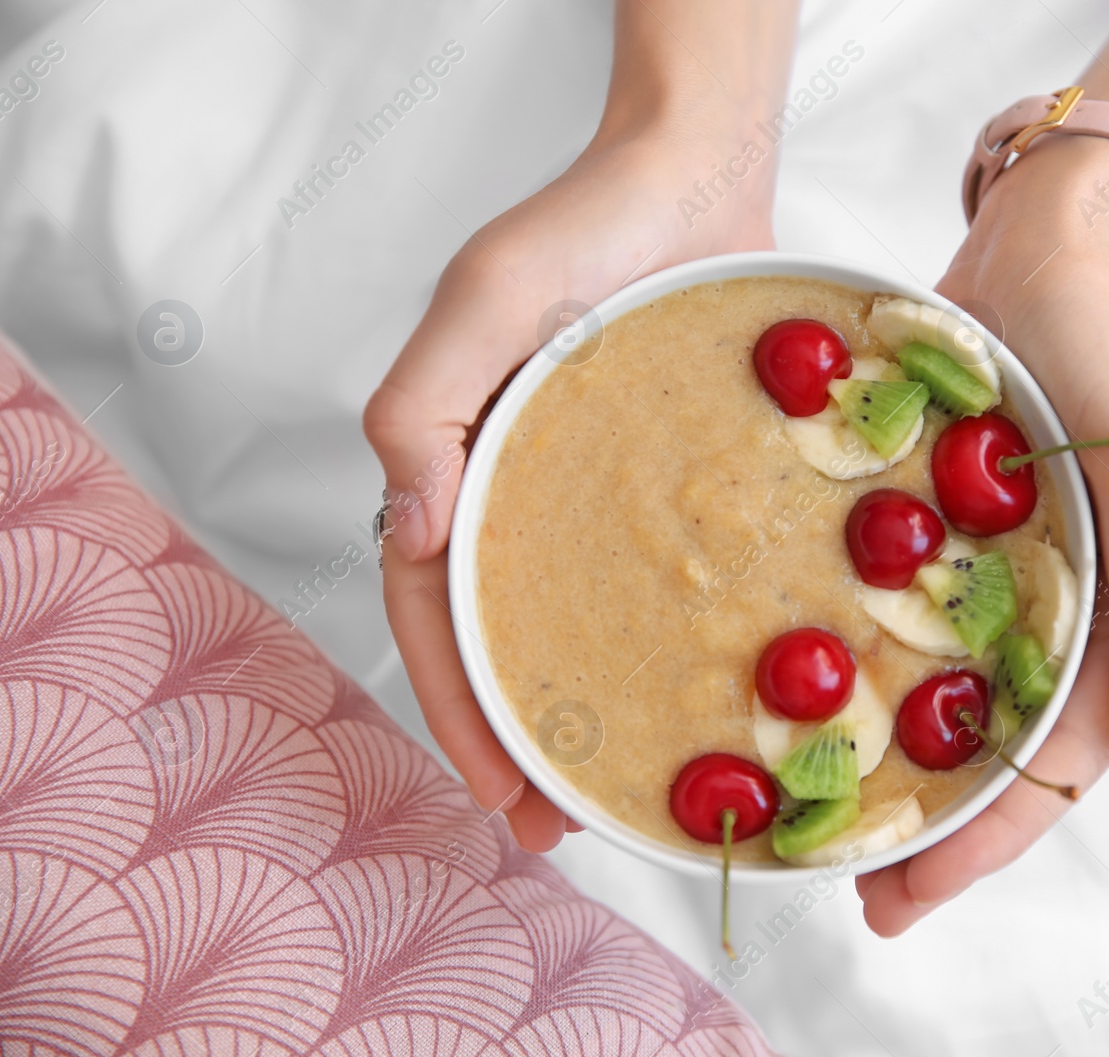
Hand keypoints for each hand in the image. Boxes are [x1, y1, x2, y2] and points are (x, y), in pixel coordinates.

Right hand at [364, 123, 774, 849]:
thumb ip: (424, 403)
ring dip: (579, 708)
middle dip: (513, 737)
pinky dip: (653, 641)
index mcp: (455, 459)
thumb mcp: (486, 297)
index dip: (456, 705)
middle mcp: (516, 487)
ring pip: (571, 620)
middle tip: (551, 830)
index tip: (500, 790)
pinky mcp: (661, 481)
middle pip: (497, 635)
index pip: (430, 609)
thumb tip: (408, 531)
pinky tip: (690, 691)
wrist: (699, 173)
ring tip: (609, 793)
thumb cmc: (586, 222)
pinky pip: (650, 576)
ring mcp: (591, 491)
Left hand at [857, 135, 1108, 933]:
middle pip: (984, 755)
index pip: (1050, 767)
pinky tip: (786, 700)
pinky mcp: (926, 535)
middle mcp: (1042, 617)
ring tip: (806, 828)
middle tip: (848, 897)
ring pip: (933, 702)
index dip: (984, 840)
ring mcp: (980, 580)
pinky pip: (887, 620)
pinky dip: (851, 670)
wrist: (1038, 246)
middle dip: (923, 832)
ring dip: (881, 769)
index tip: (906, 892)